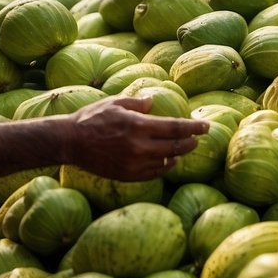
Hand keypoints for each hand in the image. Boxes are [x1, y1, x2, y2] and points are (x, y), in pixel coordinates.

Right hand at [62, 96, 208, 181]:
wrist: (71, 142)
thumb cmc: (92, 118)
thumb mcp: (115, 103)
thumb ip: (137, 103)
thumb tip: (152, 102)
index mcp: (138, 125)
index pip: (175, 128)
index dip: (194, 128)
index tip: (206, 126)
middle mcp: (140, 146)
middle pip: (176, 146)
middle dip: (191, 142)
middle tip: (197, 138)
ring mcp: (134, 163)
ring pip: (167, 161)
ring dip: (179, 155)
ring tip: (184, 149)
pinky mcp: (128, 175)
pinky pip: (154, 173)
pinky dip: (165, 166)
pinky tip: (168, 161)